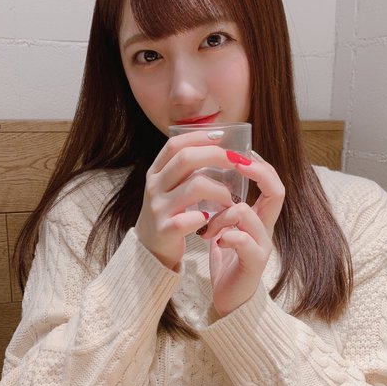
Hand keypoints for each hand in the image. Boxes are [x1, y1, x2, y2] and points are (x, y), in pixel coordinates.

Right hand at [135, 131, 235, 268]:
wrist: (149, 249)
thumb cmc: (168, 213)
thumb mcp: (169, 187)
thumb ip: (185, 170)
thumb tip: (217, 146)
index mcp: (156, 172)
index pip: (175, 145)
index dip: (199, 136)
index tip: (221, 135)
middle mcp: (155, 186)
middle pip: (186, 159)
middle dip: (216, 156)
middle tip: (236, 161)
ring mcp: (158, 208)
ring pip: (195, 187)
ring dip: (220, 191)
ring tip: (230, 199)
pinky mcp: (165, 230)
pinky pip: (190, 219)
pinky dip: (207, 217)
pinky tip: (213, 220)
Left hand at [199, 151, 284, 315]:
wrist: (230, 302)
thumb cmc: (228, 262)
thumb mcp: (227, 228)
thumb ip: (226, 208)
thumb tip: (210, 178)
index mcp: (260, 218)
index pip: (272, 183)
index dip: (260, 164)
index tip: (241, 153)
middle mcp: (265, 229)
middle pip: (276, 191)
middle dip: (256, 173)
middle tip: (235, 166)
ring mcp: (262, 247)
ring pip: (247, 214)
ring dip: (222, 214)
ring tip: (207, 229)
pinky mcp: (253, 264)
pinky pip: (244, 242)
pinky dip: (226, 236)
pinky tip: (214, 241)